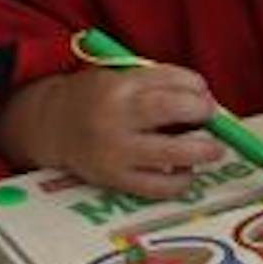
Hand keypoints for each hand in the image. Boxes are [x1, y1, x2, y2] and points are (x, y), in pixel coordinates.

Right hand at [0, 66, 223, 197]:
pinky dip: (181, 181)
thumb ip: (156, 84)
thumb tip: (205, 100)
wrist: (50, 126)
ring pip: (170, 152)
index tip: (203, 92)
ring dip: (201, 150)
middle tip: (211, 116)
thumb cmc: (96, 98)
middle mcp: (115, 116)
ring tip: (212, 148)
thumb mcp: (118, 77)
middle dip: (201, 110)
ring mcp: (116, 150)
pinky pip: (158, 186)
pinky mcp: (115, 179)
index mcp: (117, 85)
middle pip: (170, 109)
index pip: (167, 79)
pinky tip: (185, 172)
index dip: (195, 85)